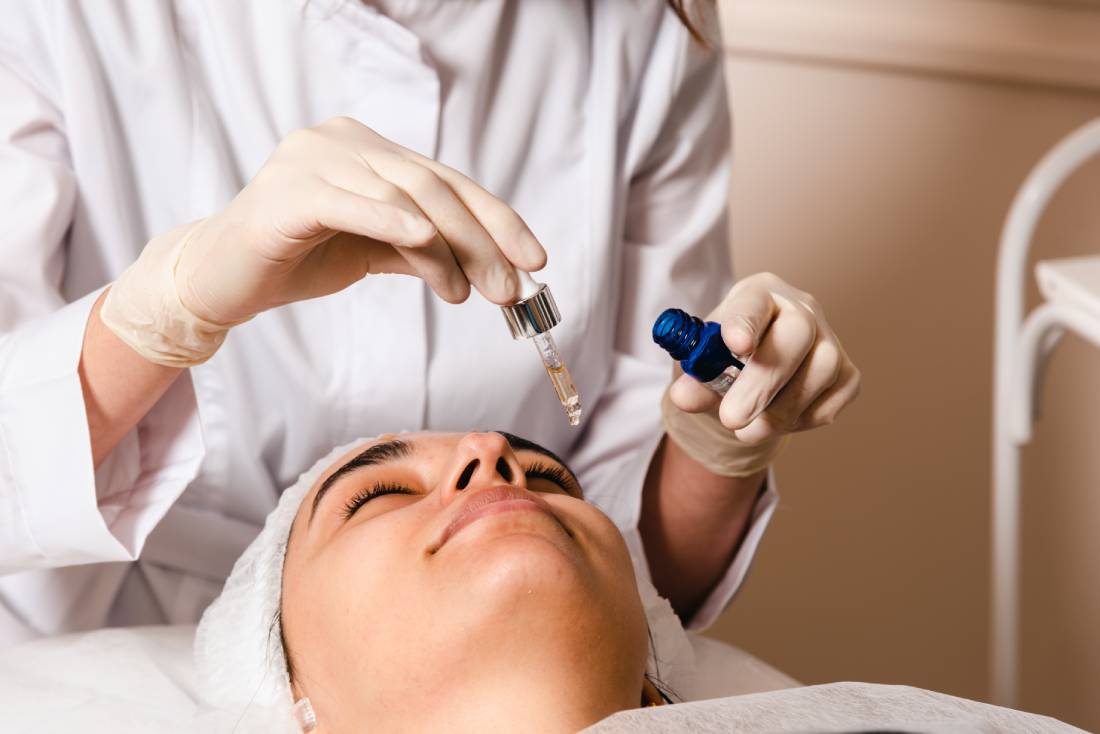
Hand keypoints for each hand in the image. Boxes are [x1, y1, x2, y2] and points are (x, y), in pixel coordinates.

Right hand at [175, 116, 546, 324]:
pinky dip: (395, 224)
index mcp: (367, 148)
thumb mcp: (373, 251)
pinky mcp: (289, 191)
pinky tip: (428, 247)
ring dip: (446, 250)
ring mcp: (313, 158)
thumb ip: (422, 247)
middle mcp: (343, 140)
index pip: (446, 180)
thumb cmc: (295, 258)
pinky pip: (354, 204)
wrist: (221, 279)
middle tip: (510, 290)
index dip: (497, 219)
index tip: (534, 259)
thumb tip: (488, 267)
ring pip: (403, 198)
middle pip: (432, 187)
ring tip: (465, 295)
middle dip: (481, 241)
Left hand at [668, 272, 860, 445]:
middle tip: (732, 418)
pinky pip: (832, 400)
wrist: (750, 379)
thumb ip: (694, 380)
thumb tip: (683, 397)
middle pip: (796, 334)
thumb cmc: (725, 361)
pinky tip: (776, 420)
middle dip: (763, 382)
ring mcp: (830, 339)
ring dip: (781, 411)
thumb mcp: (702, 367)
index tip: (736, 345)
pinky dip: (802, 419)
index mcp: (757, 294)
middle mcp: (801, 308)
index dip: (746, 322)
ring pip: (822, 370)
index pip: (754, 301)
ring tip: (747, 430)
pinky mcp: (847, 373)